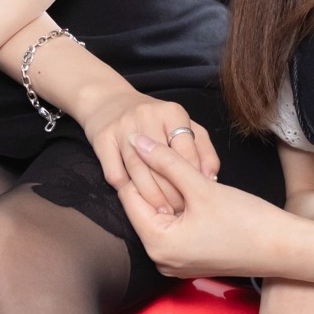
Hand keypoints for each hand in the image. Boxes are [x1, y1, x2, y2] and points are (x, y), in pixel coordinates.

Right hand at [76, 86, 219, 210]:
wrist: (109, 101)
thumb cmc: (154, 120)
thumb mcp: (183, 127)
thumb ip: (203, 150)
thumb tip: (211, 178)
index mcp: (172, 112)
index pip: (186, 153)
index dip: (192, 179)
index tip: (195, 198)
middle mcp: (147, 115)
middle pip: (162, 164)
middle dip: (172, 192)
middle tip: (179, 211)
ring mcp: (122, 127)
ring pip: (138, 171)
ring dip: (151, 196)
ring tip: (161, 212)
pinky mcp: (102, 138)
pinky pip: (115, 173)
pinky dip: (127, 190)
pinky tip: (137, 201)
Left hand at [118, 136, 307, 281]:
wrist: (284, 249)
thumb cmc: (248, 222)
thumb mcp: (203, 187)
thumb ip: (167, 162)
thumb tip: (138, 142)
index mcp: (158, 245)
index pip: (130, 197)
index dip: (136, 166)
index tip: (141, 142)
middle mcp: (161, 260)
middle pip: (144, 208)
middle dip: (151, 179)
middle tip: (157, 149)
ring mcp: (175, 263)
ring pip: (160, 217)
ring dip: (166, 192)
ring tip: (174, 165)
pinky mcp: (190, 261)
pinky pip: (174, 229)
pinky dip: (179, 209)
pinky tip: (190, 189)